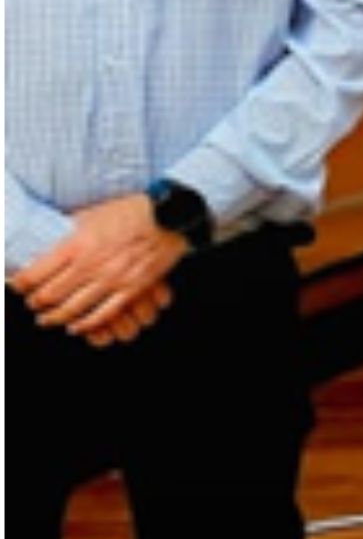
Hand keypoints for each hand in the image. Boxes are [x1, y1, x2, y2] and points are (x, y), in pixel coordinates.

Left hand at [10, 195, 187, 338]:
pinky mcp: (131, 289)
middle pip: (49, 295)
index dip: (20, 284)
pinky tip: (77, 327)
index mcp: (75, 245)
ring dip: (55, 318)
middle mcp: (90, 265)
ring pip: (73, 309)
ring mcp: (111, 280)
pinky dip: (86, 324)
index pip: (34, 273)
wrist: (169, 217)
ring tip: (47, 320)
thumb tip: (52, 238)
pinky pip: (103, 314)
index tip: (17, 286)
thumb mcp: (91, 214)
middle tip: (32, 304)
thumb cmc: (131, 211)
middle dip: (35, 303)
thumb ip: (70, 230)